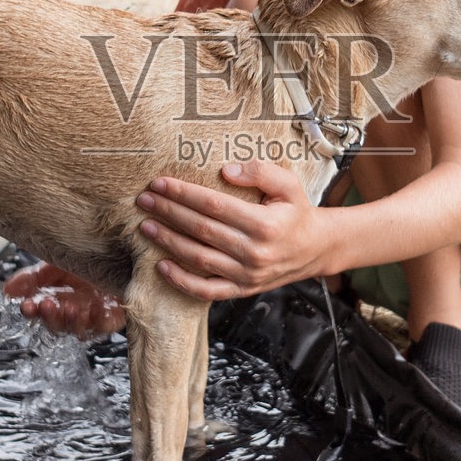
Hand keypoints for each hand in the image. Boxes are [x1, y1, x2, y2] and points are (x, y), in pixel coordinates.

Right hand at [2, 261, 125, 337]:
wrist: (118, 255)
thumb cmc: (86, 262)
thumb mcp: (55, 265)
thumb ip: (32, 278)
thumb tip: (7, 290)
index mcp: (56, 301)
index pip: (38, 312)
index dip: (31, 311)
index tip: (26, 306)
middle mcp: (73, 313)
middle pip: (57, 326)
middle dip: (50, 317)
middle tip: (47, 305)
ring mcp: (93, 318)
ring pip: (79, 330)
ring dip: (73, 322)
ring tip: (70, 308)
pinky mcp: (113, 318)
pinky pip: (105, 327)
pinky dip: (100, 321)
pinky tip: (96, 308)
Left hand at [136, 161, 328, 300]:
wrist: (315, 249)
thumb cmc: (297, 213)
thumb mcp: (289, 184)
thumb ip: (260, 171)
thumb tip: (226, 170)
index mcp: (264, 224)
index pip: (214, 205)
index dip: (184, 193)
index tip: (160, 183)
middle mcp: (254, 252)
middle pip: (201, 230)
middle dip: (168, 213)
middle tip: (145, 201)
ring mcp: (247, 274)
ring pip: (199, 258)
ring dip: (168, 242)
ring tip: (147, 227)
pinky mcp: (242, 289)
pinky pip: (206, 291)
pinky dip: (181, 281)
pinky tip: (162, 266)